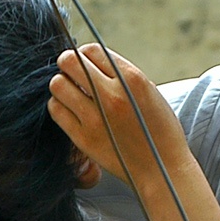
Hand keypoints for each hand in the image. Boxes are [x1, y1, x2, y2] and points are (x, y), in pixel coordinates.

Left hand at [48, 45, 192, 189]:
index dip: (84, 54)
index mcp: (132, 79)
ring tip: (71, 94)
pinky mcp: (84, 139)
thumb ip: (122, 74)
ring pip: (58, 85)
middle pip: (69, 61)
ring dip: (62, 86)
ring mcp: (96, 118)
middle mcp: (112, 96)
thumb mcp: (150, 92)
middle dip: (67, 64)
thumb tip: (90, 60)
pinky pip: (56, 111)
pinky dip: (59, 106)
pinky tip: (70, 111)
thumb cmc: (158, 130)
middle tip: (71, 74)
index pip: (91, 50)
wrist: (163, 170)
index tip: (85, 63)